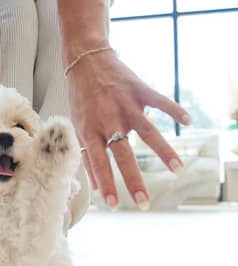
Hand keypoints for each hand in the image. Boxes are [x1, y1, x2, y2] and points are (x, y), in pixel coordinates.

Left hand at [67, 48, 190, 210]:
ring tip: (177, 169)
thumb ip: (87, 154)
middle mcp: (108, 120)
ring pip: (147, 131)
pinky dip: (173, 109)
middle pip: (123, 154)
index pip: (98, 163)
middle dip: (134, 180)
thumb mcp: (77, 124)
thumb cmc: (81, 97)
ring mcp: (125, 105)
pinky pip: (159, 101)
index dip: (107, 184)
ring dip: (163, 151)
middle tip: (144, 203)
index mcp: (90, 130)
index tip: (115, 205)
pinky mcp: (138, 90)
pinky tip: (187, 120)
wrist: (85, 59)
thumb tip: (96, 187)